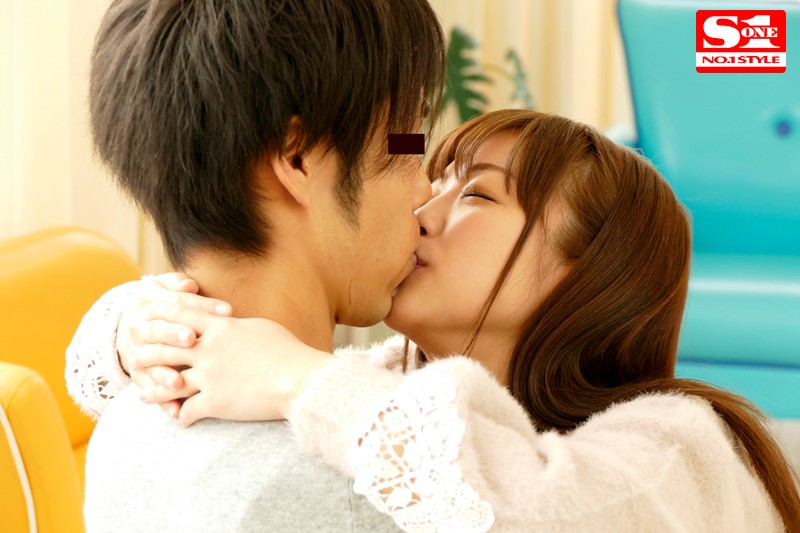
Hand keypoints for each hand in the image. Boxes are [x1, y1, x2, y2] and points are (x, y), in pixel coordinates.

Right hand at [117, 272, 232, 414]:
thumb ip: (178, 285)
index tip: (227, 311)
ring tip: (178, 383)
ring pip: (149, 364)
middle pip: (158, 331)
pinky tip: (177, 413)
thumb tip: (188, 282)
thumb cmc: (166, 304)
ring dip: (163, 374)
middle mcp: (140, 327)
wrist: (133, 322)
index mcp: (150, 303)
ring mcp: (138, 353)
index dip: (202, 306)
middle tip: (192, 340)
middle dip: (174, 334)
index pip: (178, 303)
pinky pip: (150, 390)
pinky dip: (163, 402)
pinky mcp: (141, 376)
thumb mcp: (168, 290)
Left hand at [130, 311, 331, 426]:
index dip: (159, 314)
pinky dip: (181, 417)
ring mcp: (209, 376)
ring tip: (142, 395)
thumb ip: (236, 325)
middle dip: (145, 352)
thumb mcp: (260, 327)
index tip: (144, 314)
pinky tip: (178, 421)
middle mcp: (208, 349)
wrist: (299, 379)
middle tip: (133, 358)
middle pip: (165, 347)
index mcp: (220, 327)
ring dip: (153, 389)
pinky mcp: (214, 402)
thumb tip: (228, 322)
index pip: (180, 315)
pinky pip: (188, 410)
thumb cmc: (288, 351)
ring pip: (168, 381)